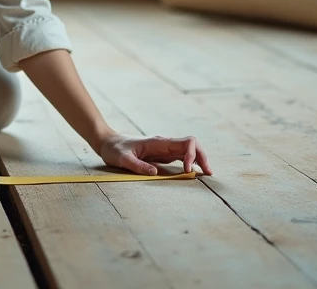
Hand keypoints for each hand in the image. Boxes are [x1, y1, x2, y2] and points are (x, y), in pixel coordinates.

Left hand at [98, 133, 212, 176]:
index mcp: (158, 142)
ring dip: (199, 160)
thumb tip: (155, 173)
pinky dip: (190, 163)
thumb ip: (137, 165)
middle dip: (202, 157)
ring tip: (206, 174)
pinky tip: (194, 172)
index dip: (193, 155)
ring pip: (189, 150)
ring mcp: (164, 149)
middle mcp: (164, 144)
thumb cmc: (114, 149)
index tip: (188, 171)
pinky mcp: (162, 155)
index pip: (186, 142)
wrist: (108, 142)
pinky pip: (181, 156)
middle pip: (192, 145)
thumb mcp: (122, 158)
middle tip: (208, 174)